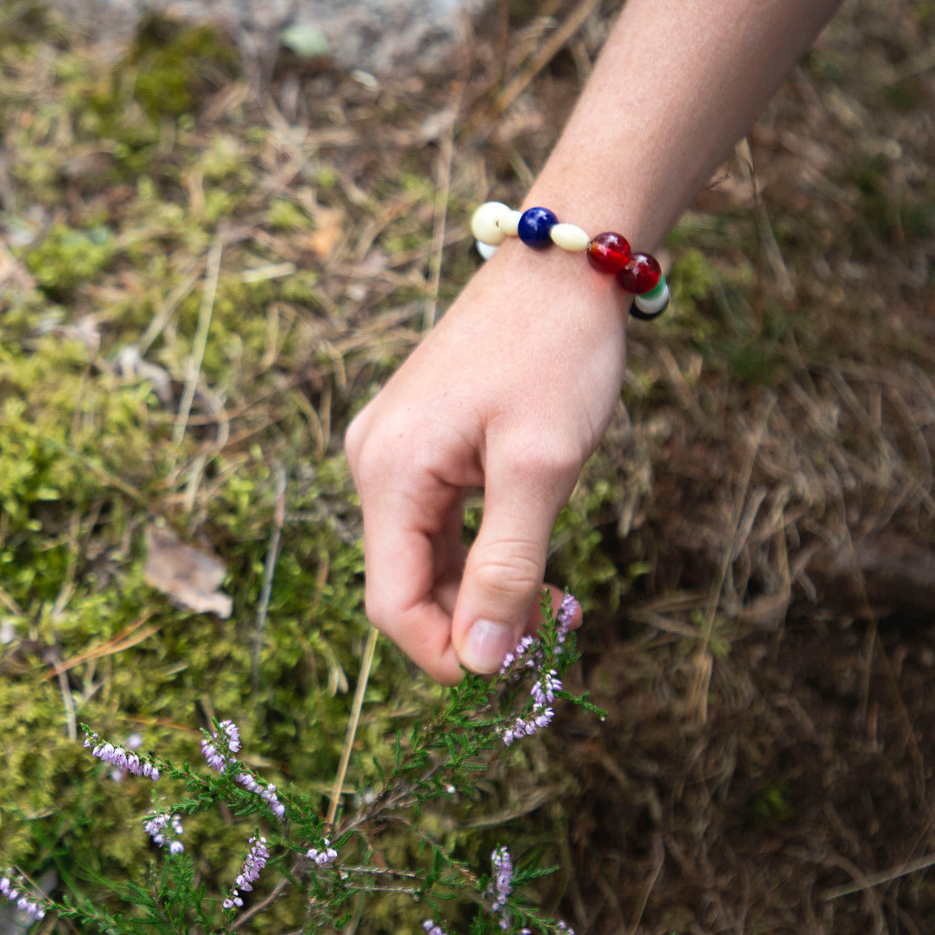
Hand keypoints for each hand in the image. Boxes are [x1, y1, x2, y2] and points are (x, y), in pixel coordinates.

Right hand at [345, 243, 626, 681]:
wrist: (561, 265)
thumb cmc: (554, 356)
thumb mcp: (540, 468)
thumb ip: (506, 568)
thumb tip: (479, 663)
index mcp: (389, 474)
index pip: (391, 604)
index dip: (447, 653)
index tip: (517, 669)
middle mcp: (374, 465)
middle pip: (407, 586)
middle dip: (473, 624)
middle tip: (553, 634)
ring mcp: (393, 452)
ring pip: (426, 559)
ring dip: (483, 594)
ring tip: (554, 601)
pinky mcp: (420, 442)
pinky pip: (438, 524)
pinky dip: (482, 555)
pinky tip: (532, 561)